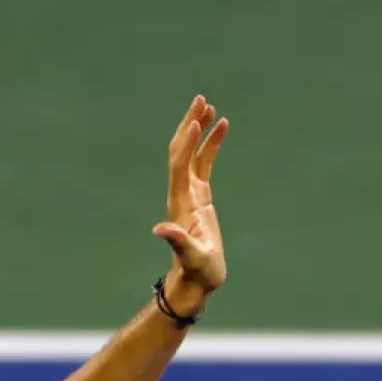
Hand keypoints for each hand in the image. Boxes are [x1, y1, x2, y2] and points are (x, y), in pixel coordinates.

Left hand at [152, 94, 228, 315]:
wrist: (195, 281)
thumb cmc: (197, 272)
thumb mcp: (191, 257)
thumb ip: (178, 242)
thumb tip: (159, 230)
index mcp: (181, 203)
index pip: (181, 166)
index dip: (187, 143)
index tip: (197, 120)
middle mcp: (182, 194)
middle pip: (182, 152)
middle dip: (190, 125)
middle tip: (200, 99)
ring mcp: (191, 194)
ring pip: (192, 154)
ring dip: (199, 129)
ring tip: (210, 106)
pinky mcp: (201, 198)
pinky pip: (205, 164)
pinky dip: (211, 145)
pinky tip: (222, 127)